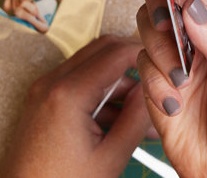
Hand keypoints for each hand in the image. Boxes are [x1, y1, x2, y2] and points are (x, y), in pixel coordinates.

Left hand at [0, 35, 152, 177]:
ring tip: (141, 109)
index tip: (162, 59)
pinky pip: (79, 80)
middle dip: (131, 58)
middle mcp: (51, 82)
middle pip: (102, 48)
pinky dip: (101, 91)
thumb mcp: (108, 158)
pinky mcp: (44, 98)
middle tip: (154, 74)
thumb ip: (135, 117)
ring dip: (118, 79)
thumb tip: (153, 88)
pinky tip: (120, 117)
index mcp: (67, 94)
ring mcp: (45, 88)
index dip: (143, 51)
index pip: (115, 53)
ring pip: (92, 63)